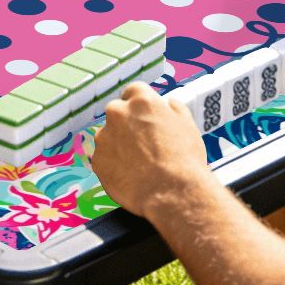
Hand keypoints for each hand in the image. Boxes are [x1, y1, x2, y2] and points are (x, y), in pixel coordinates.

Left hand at [91, 82, 207, 216]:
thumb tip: (170, 104)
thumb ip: (175, 109)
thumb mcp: (188, 125)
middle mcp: (118, 113)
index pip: (133, 91)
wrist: (172, 193)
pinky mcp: (97, 160)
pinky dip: (113, 164)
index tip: (143, 117)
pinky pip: (104, 158)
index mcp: (141, 101)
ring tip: (139, 164)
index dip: (139, 105)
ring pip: (109, 137)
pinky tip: (131, 175)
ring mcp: (104, 137)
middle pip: (118, 113)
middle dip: (127, 125)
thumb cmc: (184, 160)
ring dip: (119, 145)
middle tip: (143, 144)